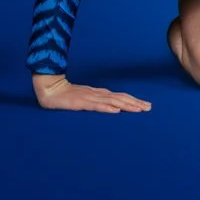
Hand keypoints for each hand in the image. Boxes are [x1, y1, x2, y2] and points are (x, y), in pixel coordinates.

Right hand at [32, 73, 149, 112]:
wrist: (50, 88)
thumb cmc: (68, 94)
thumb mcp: (87, 97)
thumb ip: (99, 100)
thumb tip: (114, 106)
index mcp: (100, 93)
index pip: (121, 97)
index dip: (134, 101)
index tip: (146, 106)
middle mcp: (98, 94)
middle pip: (121, 98)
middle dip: (135, 103)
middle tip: (149, 108)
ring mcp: (90, 98)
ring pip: (112, 101)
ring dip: (126, 105)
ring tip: (138, 110)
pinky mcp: (81, 103)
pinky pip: (96, 106)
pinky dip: (107, 108)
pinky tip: (116, 111)